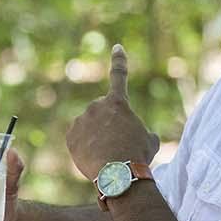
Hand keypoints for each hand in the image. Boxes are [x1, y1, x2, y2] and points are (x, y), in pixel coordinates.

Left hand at [65, 43, 159, 180]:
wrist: (117, 174)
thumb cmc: (137, 156)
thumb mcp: (150, 141)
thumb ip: (143, 132)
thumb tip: (143, 136)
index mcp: (118, 102)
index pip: (119, 75)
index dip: (119, 60)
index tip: (117, 47)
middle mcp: (97, 106)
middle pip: (101, 113)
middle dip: (106, 125)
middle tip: (116, 145)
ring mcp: (81, 120)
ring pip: (88, 127)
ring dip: (95, 138)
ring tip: (105, 156)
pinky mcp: (70, 135)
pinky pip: (77, 139)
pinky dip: (84, 148)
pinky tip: (93, 158)